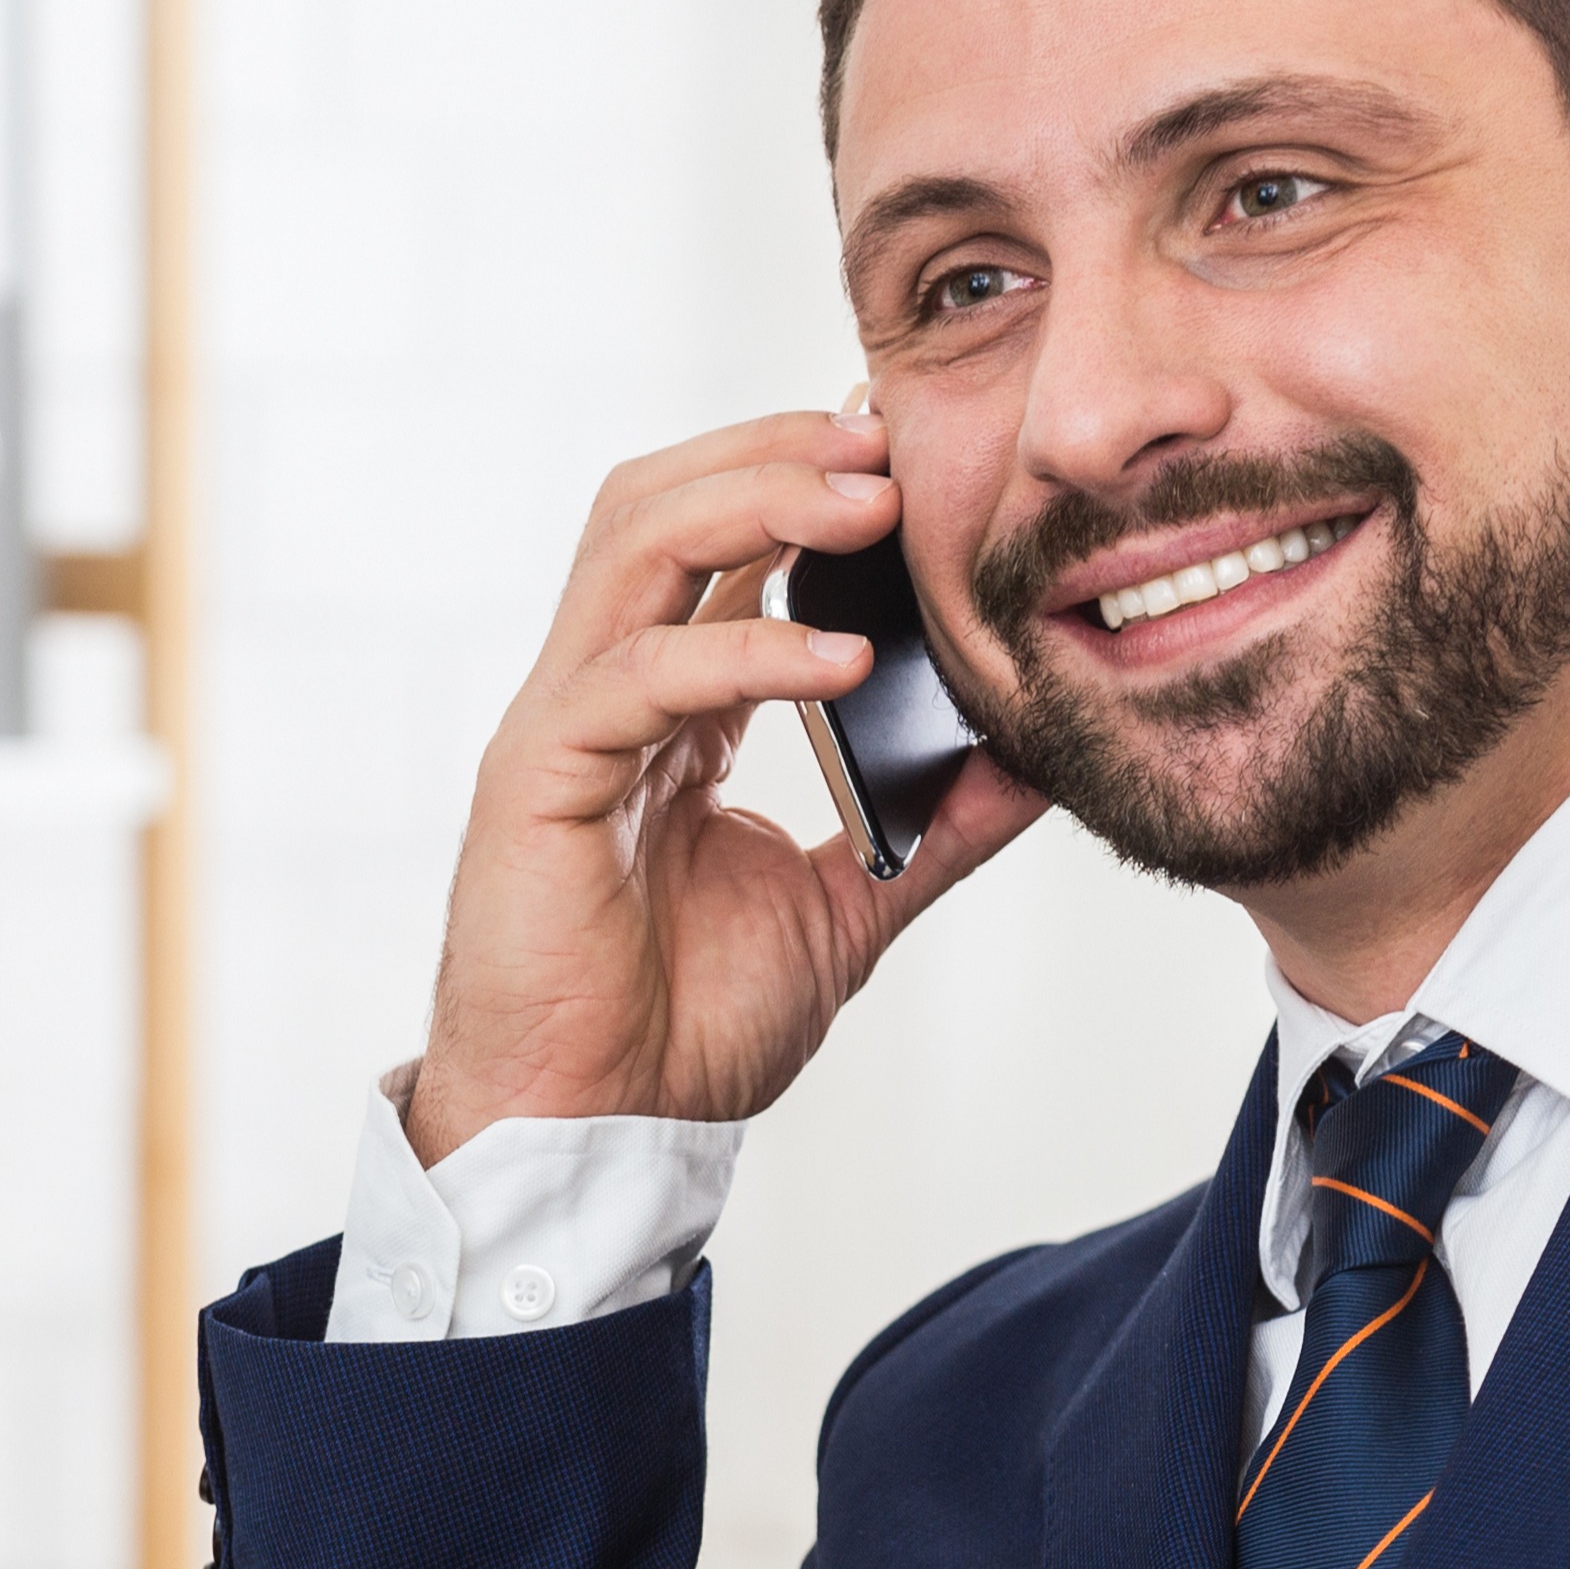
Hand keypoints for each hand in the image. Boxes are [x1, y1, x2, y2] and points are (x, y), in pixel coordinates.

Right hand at [402, 399, 1055, 1165]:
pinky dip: (744, 652)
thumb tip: (1032, 765)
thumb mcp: (845, 910)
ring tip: (866, 495)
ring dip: (753, 499)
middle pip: (660, 504)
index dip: (800, 476)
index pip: (717, 543)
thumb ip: (929, 832)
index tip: (907, 445)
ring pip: (634, 548)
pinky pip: (636, 678)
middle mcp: (603, 692)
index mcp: (664, 710)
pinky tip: (844, 661)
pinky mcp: (537, 780)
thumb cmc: (684, 1031)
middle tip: (887, 433)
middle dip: (774, 450)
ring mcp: (562, 726)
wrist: (594, 1135)